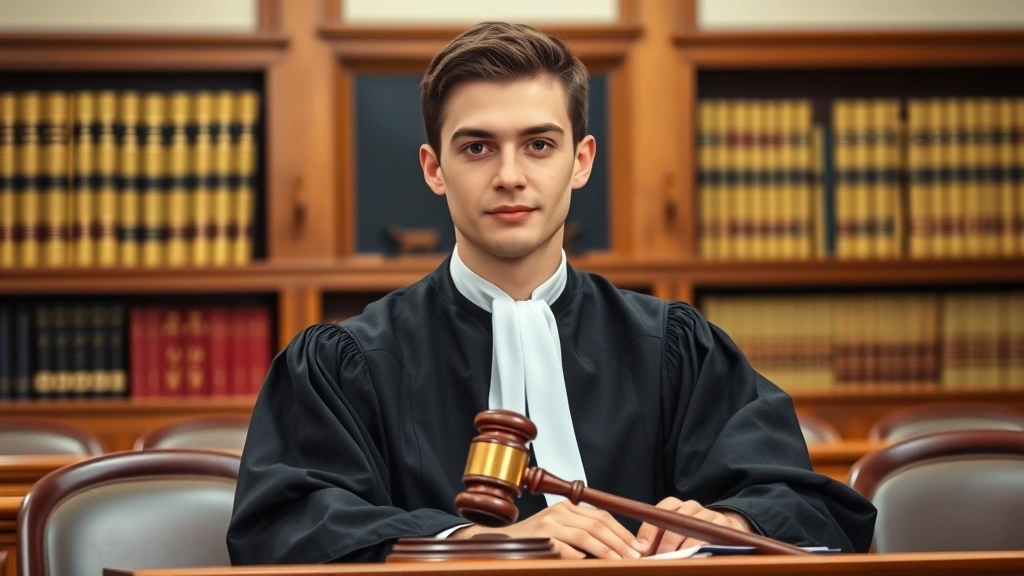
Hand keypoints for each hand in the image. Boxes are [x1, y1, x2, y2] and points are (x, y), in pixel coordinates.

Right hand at [450, 500, 646, 559]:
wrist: (501, 543)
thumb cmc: (534, 541)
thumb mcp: (560, 532)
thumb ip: (583, 534)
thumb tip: (616, 548)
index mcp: (567, 508)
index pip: (602, 516)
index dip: (623, 531)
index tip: (638, 547)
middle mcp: (559, 511)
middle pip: (598, 524)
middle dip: (620, 542)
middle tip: (634, 556)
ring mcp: (548, 523)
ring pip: (584, 535)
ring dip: (605, 550)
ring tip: (618, 561)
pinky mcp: (539, 538)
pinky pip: (562, 547)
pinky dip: (576, 556)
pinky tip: (585, 563)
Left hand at [636, 497, 751, 555]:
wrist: (723, 529)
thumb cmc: (690, 533)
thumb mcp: (672, 531)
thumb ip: (656, 539)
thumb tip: (639, 551)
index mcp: (675, 506)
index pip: (659, 511)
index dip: (649, 530)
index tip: (642, 548)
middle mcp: (691, 506)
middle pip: (676, 519)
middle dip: (666, 541)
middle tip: (659, 557)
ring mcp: (708, 514)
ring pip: (693, 527)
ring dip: (683, 546)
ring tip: (675, 559)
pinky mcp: (723, 525)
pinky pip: (710, 535)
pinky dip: (700, 547)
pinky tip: (693, 556)